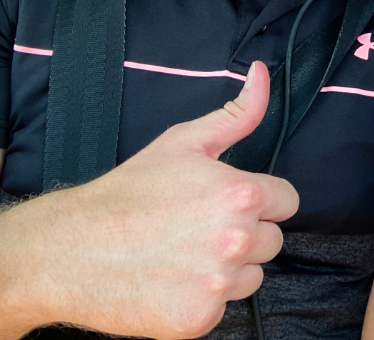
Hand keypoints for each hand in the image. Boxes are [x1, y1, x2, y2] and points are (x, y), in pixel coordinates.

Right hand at [0, 61, 298, 339]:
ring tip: (185, 253)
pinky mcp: (198, 319)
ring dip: (230, 268)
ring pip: (253, 276)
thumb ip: (238, 113)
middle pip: (272, 240)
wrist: (71, 250)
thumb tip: (262, 74)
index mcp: (241, 195)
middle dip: (246, 233)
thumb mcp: (185, 141)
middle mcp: (236, 240)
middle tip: (200, 227)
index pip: (286, 202)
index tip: (230, 203)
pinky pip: (223, 307)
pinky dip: (203, 298)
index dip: (260, 200)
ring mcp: (218, 284)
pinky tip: (172, 280)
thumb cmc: (129, 193)